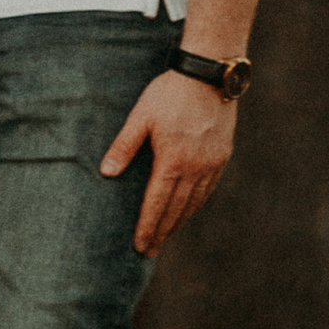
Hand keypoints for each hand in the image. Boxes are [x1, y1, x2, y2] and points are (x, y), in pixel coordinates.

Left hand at [100, 69, 237, 254]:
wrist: (209, 76)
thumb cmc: (169, 93)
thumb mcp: (141, 116)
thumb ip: (124, 145)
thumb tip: (107, 172)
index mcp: (172, 160)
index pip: (157, 203)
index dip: (148, 227)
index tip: (140, 246)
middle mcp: (195, 168)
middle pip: (176, 210)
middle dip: (162, 233)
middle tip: (149, 252)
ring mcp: (211, 164)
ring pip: (194, 203)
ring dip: (179, 222)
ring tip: (166, 237)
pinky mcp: (222, 156)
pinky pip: (208, 190)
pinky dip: (196, 205)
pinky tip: (188, 211)